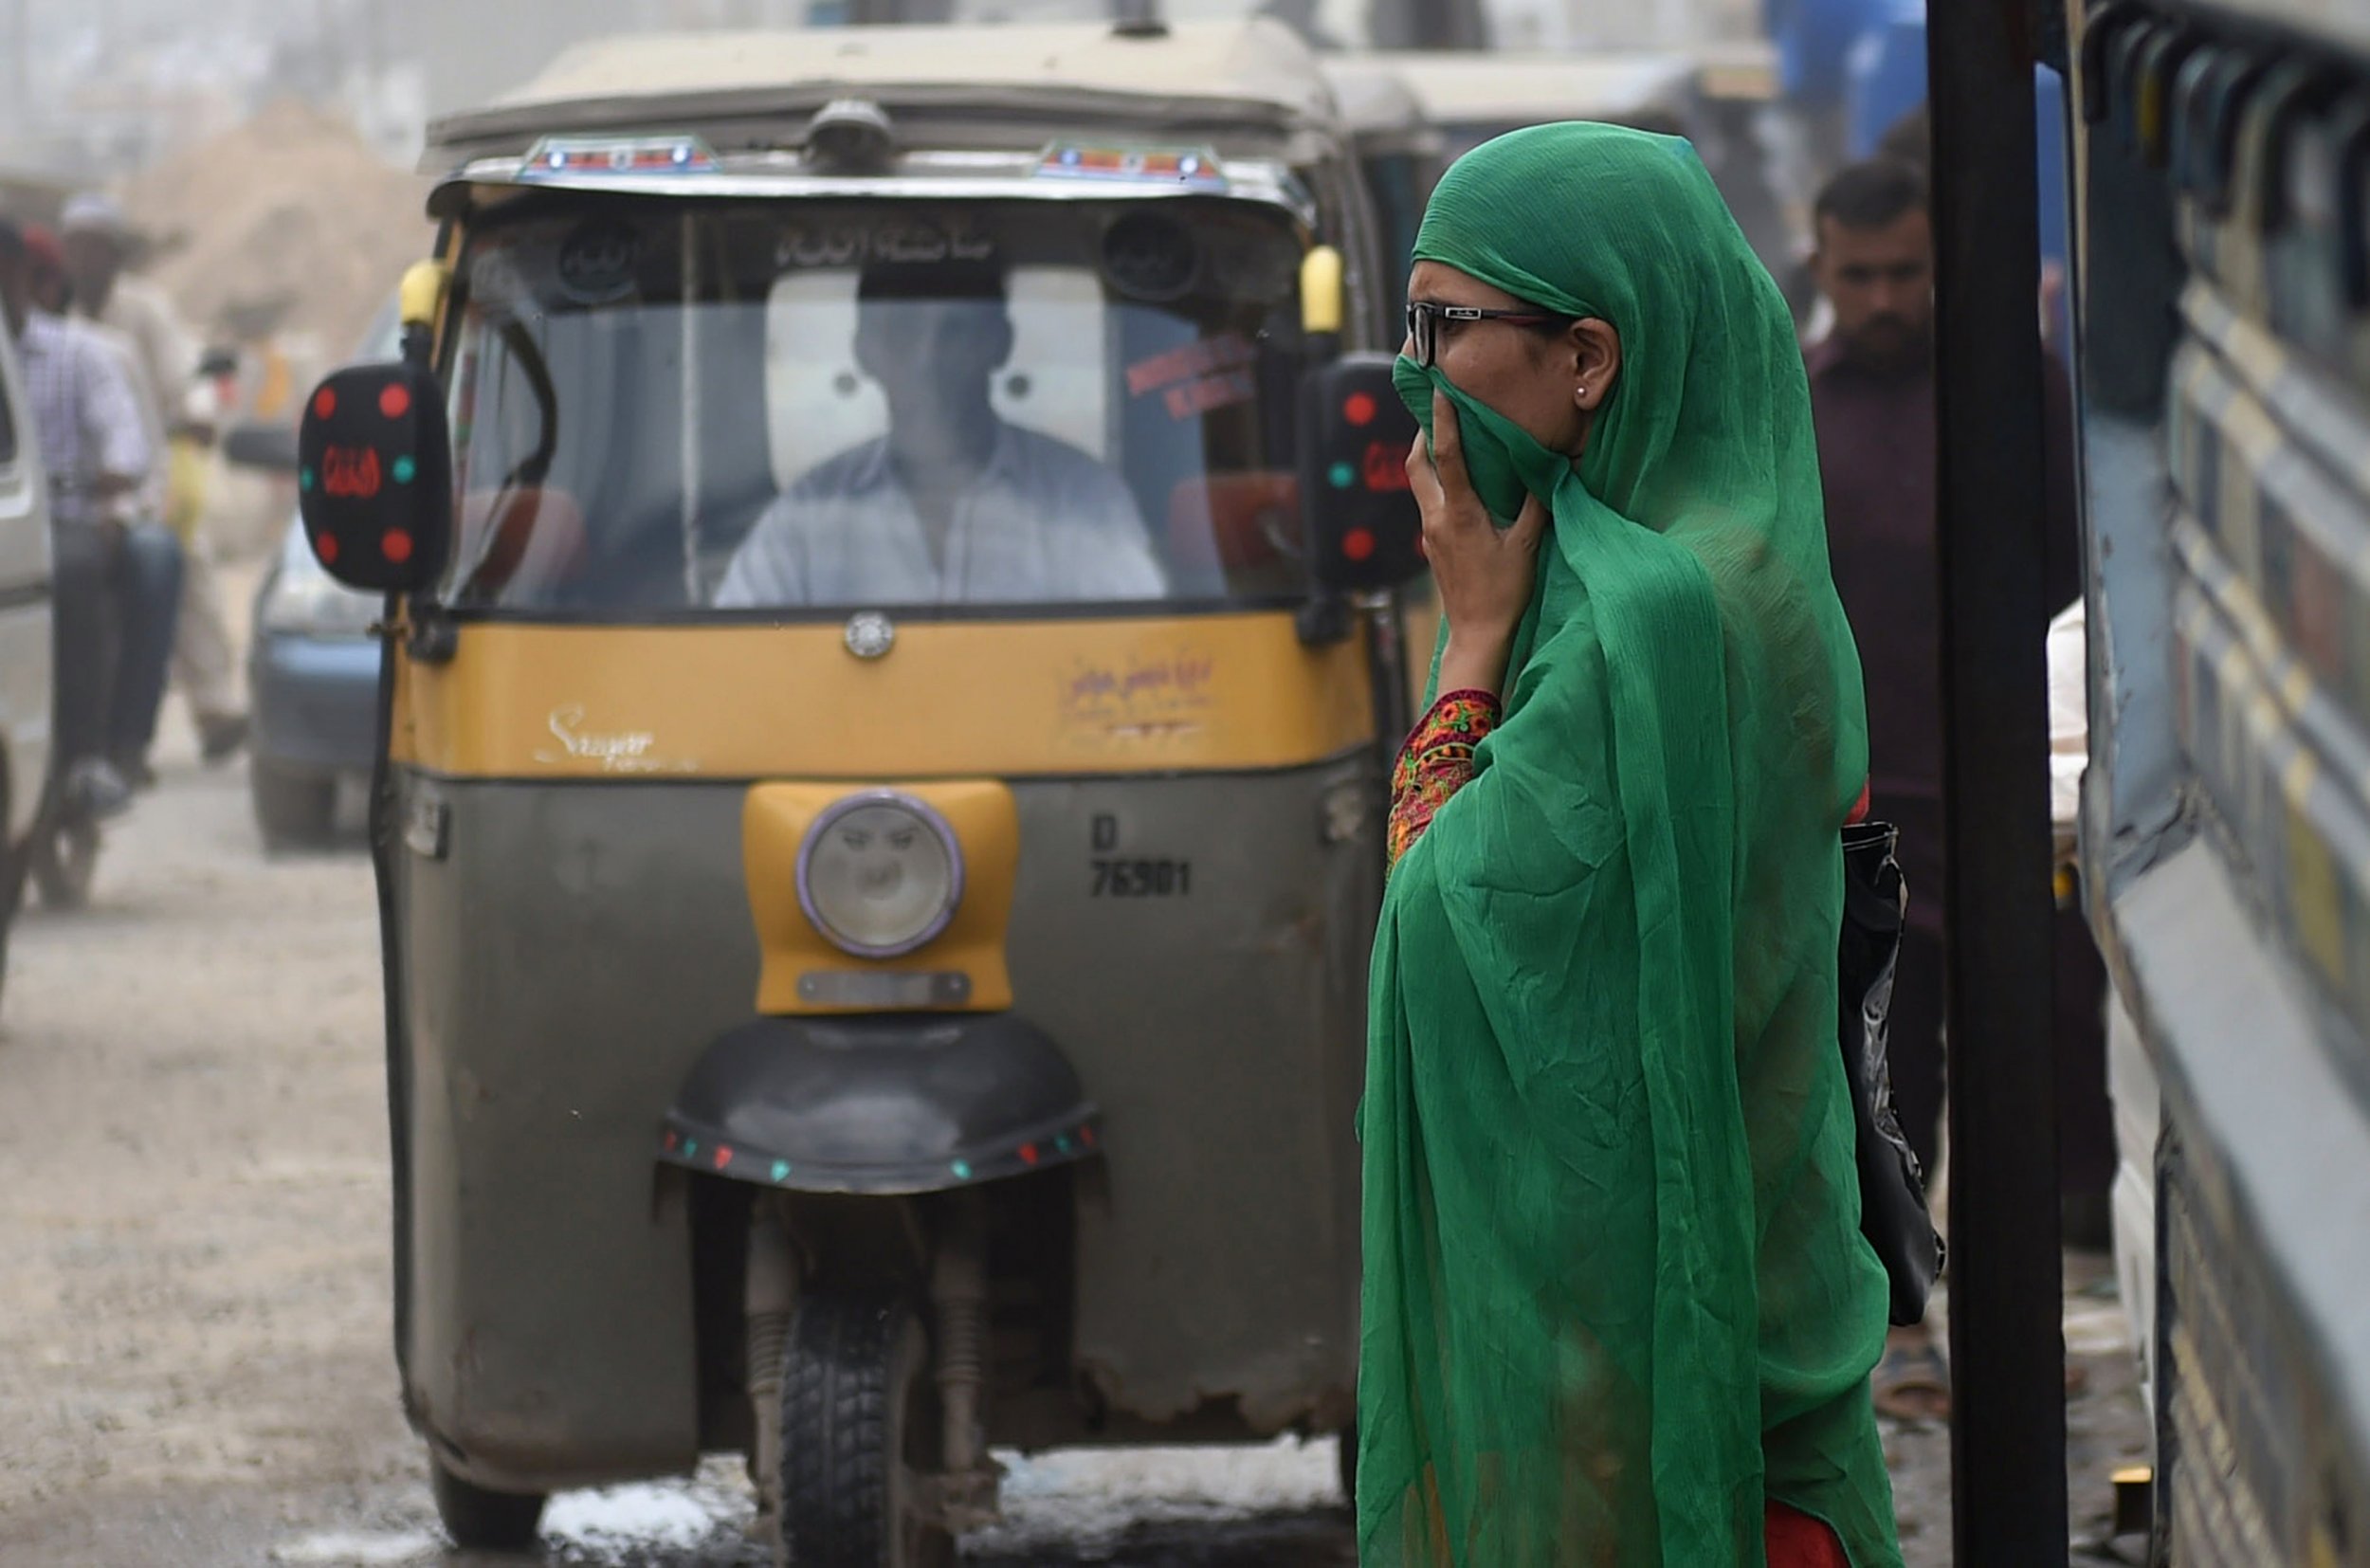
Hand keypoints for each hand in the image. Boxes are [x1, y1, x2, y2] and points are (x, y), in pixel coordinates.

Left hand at [1409, 391, 1546, 696]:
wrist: (1477, 634)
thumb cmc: (1505, 592)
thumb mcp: (1527, 546)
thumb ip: (1536, 505)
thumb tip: (1549, 469)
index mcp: (1460, 514)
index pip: (1447, 456)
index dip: (1443, 421)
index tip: (1440, 392)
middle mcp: (1437, 519)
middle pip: (1417, 464)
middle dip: (1423, 433)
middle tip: (1436, 408)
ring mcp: (1430, 533)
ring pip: (1419, 483)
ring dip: (1427, 456)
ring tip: (1444, 434)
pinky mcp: (1432, 545)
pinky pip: (1429, 501)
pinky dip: (1436, 479)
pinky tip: (1455, 477)